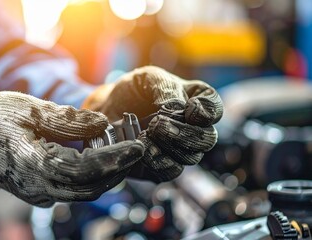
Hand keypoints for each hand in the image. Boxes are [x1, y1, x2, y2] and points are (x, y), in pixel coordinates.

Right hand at [0, 91, 143, 206]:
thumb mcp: (31, 110)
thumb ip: (68, 120)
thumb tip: (103, 124)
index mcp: (37, 166)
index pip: (88, 169)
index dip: (116, 159)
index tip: (138, 147)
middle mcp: (40, 187)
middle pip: (91, 186)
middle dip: (119, 169)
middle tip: (138, 150)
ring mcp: (39, 194)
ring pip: (84, 191)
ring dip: (108, 175)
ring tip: (125, 154)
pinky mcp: (39, 192)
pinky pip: (73, 189)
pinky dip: (92, 177)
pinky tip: (102, 160)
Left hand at [83, 66, 222, 181]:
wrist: (108, 110)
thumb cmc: (133, 90)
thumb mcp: (149, 78)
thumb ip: (166, 89)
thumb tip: (177, 110)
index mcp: (197, 101)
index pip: (215, 109)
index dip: (207, 112)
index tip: (189, 108)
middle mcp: (195, 128)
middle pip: (207, 139)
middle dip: (185, 133)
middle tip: (158, 124)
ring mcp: (181, 149)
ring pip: (190, 157)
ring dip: (169, 147)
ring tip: (145, 135)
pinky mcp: (163, 166)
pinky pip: (169, 171)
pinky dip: (157, 162)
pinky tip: (142, 149)